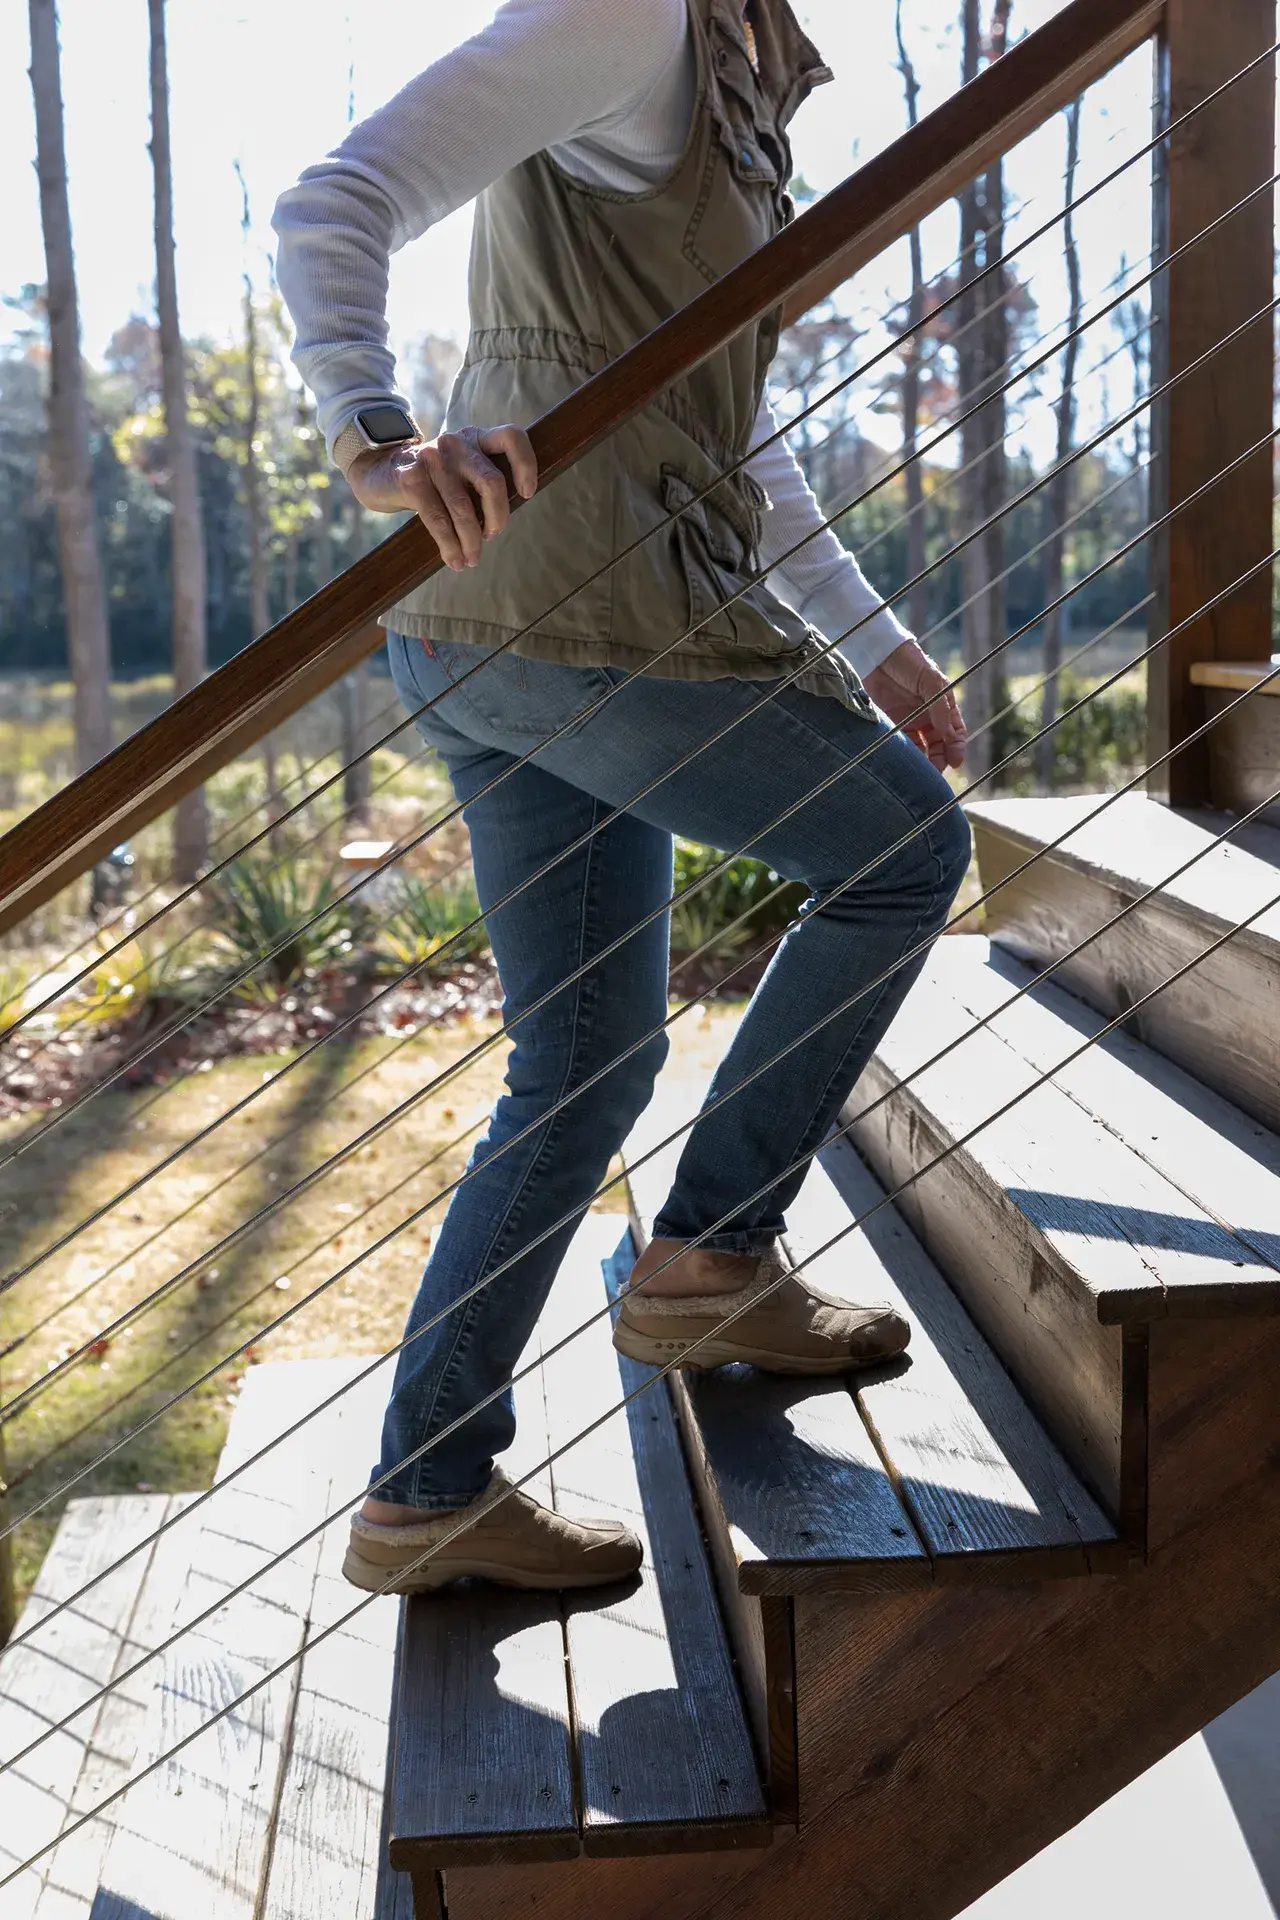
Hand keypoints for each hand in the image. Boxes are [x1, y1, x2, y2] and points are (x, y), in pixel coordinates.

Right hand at [346, 424, 537, 571]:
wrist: (380, 472)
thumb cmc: (433, 480)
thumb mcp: (461, 471)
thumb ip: (483, 482)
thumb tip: (505, 519)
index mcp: (475, 438)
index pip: (512, 437)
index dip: (526, 465)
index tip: (528, 493)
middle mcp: (456, 444)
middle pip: (492, 483)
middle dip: (498, 518)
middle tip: (492, 536)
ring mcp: (433, 459)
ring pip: (464, 508)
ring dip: (471, 541)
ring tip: (472, 559)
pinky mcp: (412, 479)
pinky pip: (438, 520)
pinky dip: (450, 546)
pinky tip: (454, 560)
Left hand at [863, 639, 965, 770]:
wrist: (878, 654)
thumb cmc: (909, 661)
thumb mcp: (930, 679)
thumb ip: (940, 706)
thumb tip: (947, 734)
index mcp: (942, 706)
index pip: (954, 732)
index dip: (956, 748)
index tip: (956, 761)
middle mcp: (928, 717)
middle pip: (939, 746)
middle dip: (940, 760)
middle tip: (936, 772)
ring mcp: (909, 722)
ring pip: (920, 749)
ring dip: (922, 762)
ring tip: (921, 773)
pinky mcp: (891, 724)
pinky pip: (901, 745)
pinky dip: (904, 755)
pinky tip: (905, 763)